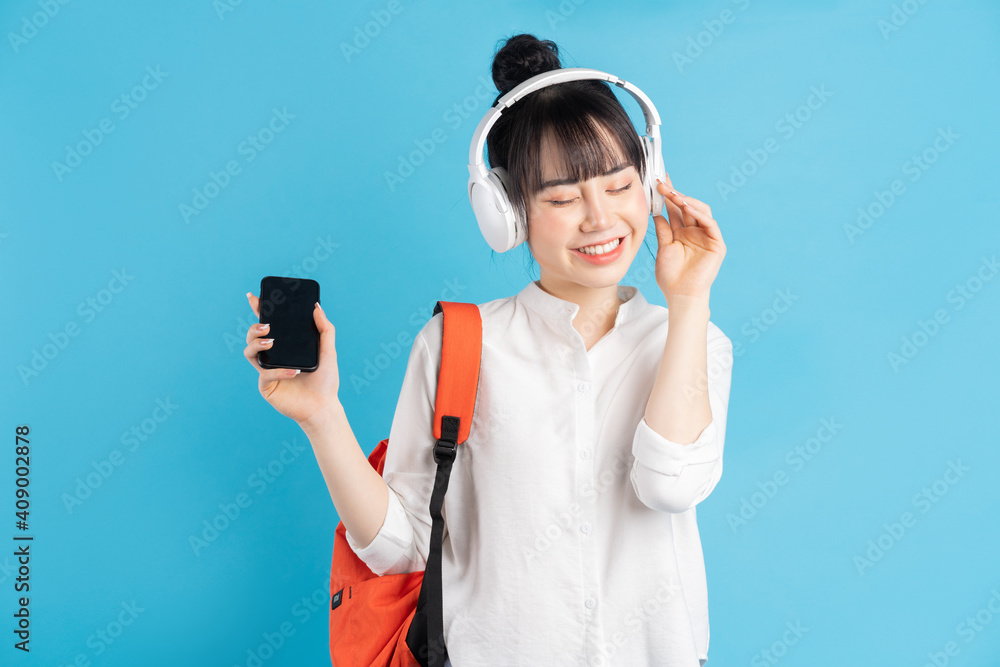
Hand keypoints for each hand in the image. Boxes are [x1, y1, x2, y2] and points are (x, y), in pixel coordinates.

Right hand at [243, 292, 341, 426]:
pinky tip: (293, 371)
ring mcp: (267, 370)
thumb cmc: (325, 381)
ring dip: (257, 344)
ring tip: (271, 342)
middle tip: (268, 326)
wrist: (323, 407)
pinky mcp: (266, 386)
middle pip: (253, 336)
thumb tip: (317, 306)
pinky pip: (265, 374)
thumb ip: (325, 329)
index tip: (254, 297)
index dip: (258, 310)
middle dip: (255, 327)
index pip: (269, 324)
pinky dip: (279, 371)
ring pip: (250, 352)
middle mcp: (273, 356)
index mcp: (285, 346)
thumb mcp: (328, 351)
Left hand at [651, 174, 725, 303]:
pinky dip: (699, 214)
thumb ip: (663, 230)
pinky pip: (710, 224)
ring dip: (686, 201)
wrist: (681, 295)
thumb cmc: (671, 276)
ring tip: (672, 194)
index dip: (668, 196)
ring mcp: (707, 237)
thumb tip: (656, 212)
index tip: (657, 182)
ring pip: (700, 211)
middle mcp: (695, 232)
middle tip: (661, 183)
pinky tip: (686, 207)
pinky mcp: (717, 244)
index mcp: (682, 233)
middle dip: (674, 194)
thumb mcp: (663, 248)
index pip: (675, 209)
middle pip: (687, 207)